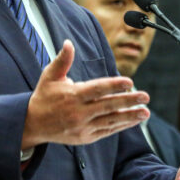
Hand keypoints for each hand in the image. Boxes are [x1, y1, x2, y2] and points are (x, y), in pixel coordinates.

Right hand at [21, 40, 149, 147]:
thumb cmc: (44, 96)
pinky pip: (107, 131)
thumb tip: (68, 43)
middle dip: (128, 101)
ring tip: (145, 112)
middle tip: (145, 96)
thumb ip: (62, 60)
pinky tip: (133, 120)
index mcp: (72, 95)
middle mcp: (78, 112)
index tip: (130, 82)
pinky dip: (121, 126)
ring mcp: (83, 126)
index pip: (97, 89)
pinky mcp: (85, 137)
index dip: (113, 85)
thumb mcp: (50, 76)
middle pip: (107, 105)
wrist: (33, 124)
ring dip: (129, 116)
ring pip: (110, 121)